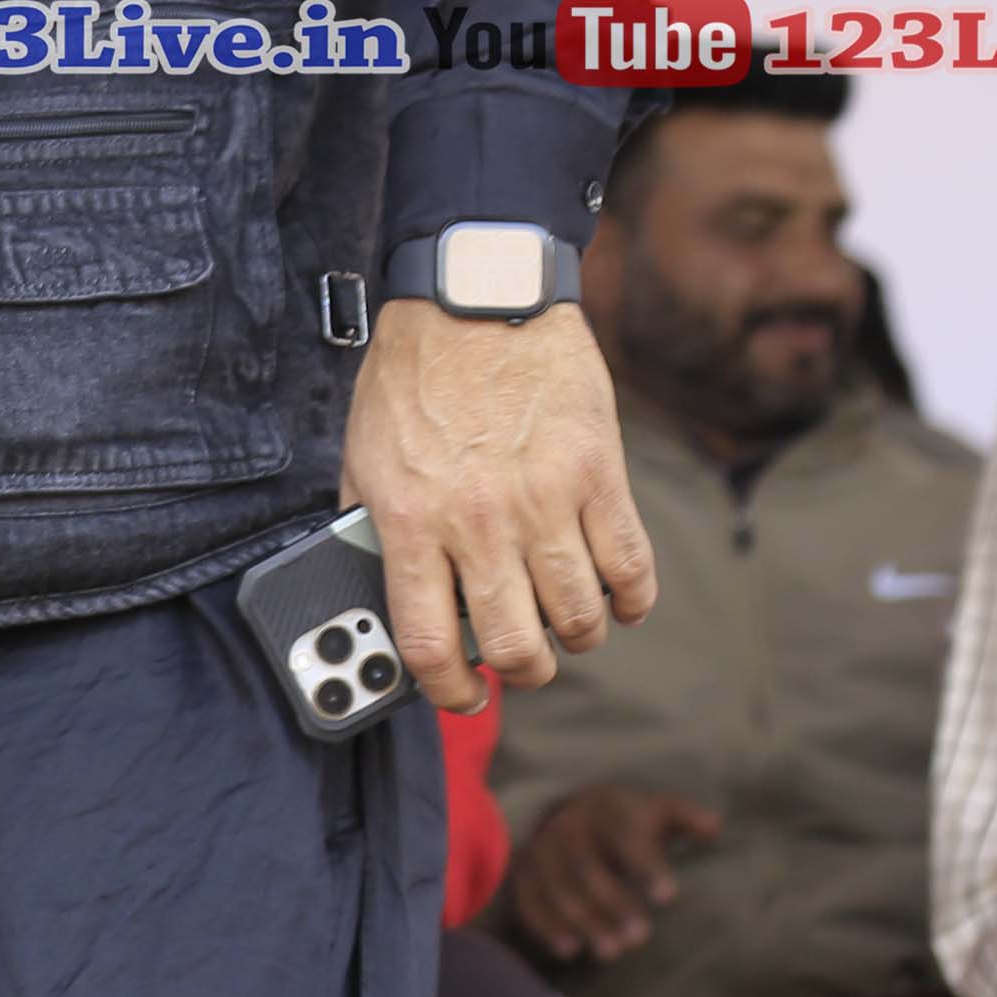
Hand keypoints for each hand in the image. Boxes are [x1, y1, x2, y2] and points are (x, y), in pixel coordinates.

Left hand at [342, 301, 658, 710]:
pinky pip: (632, 569)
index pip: (428, 641)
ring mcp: (545, 502)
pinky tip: (617, 600)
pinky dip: (631, 601)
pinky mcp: (600, 477)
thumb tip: (377, 595)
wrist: (476, 300)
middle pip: (517, 646)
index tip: (461, 696)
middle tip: (522, 662)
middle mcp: (477, 521)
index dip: (447, 690)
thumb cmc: (413, 377)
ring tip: (565, 626)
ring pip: (578, 620)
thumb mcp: (364, 454)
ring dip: (576, 639)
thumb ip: (372, 527)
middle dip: (523, 672)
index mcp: (409, 519)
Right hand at [499, 782, 723, 969]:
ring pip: (556, 887)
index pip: (625, 836)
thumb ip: (685, 818)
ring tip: (612, 953)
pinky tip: (570, 951)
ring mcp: (541, 849)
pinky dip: (546, 926)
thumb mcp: (656, 812)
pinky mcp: (523, 873)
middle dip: (613, 903)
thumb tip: (714, 826)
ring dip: (583, 921)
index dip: (645, 866)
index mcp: (606, 809)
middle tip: (641, 939)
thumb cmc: (628, 823)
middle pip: (587, 866)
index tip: (669, 898)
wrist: (571, 817)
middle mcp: (568, 827)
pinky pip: (528, 900)